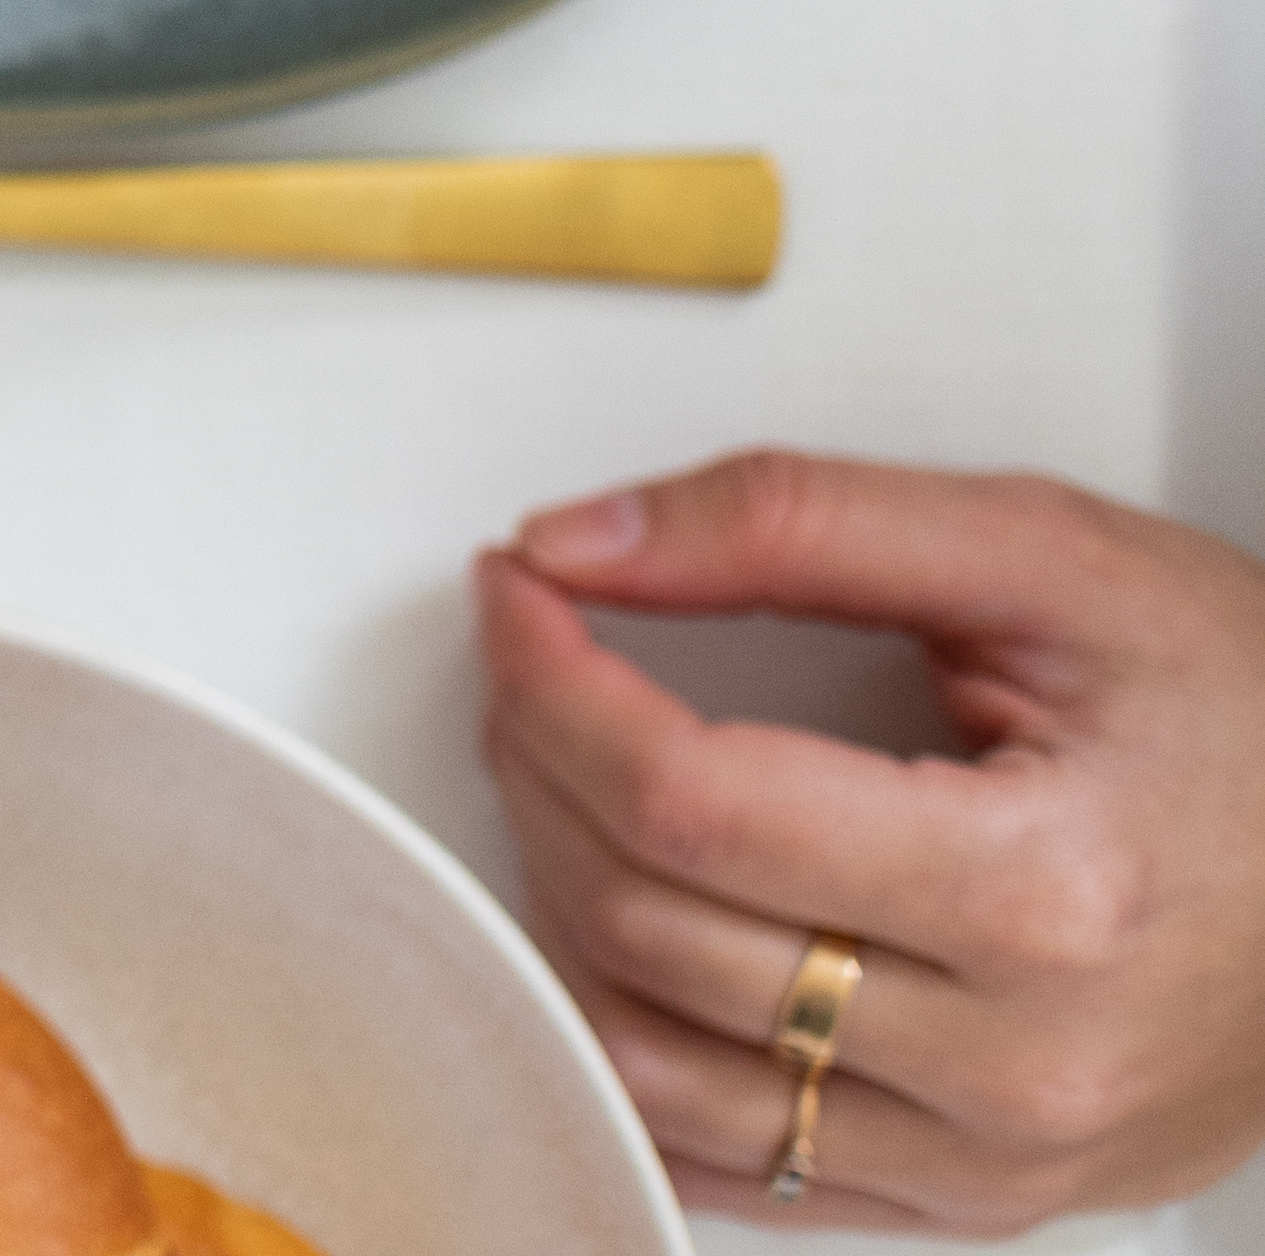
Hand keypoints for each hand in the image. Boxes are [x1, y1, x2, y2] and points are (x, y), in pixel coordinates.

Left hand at [479, 452, 1264, 1228]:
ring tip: (579, 779)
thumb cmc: (1259, 719)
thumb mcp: (1051, 560)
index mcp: (1047, 890)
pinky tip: (632, 923)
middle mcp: (1021, 1058)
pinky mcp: (980, 1201)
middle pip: (648, 925)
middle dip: (542, 765)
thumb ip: (798, 522)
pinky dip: (633, 1043)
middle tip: (543, 660)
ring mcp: (997, 1156)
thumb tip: (584, 542)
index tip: (520, 593)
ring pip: (650, 1062)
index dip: (554, 679)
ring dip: (564, 901)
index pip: (688, 800)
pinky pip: (731, 1162)